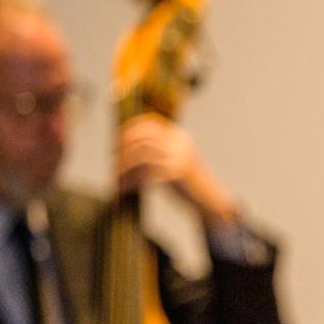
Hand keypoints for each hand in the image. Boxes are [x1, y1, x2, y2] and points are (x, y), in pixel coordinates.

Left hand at [118, 115, 240, 227]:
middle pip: (142, 138)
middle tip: (113, 160)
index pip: (149, 124)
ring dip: (123, 166)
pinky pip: (145, 174)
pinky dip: (131, 182)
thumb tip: (130, 148)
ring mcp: (178, 158)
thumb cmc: (190, 183)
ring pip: (141, 155)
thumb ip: (161, 151)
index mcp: (179, 137)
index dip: (129, 129)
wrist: (211, 200)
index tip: (117, 140)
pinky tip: (124, 188)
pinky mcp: (175, 174)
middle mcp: (179, 144)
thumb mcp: (178, 160)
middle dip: (123, 148)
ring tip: (115, 176)